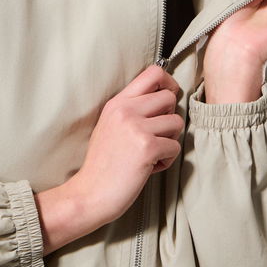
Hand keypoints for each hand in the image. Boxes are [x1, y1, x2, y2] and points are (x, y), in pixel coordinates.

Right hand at [68, 64, 183, 228]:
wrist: (90, 194)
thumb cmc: (103, 165)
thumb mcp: (109, 127)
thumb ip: (131, 110)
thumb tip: (164, 99)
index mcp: (117, 103)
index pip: (153, 73)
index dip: (169, 83)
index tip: (166, 102)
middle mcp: (126, 110)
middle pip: (169, 97)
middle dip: (169, 118)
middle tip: (156, 137)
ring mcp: (136, 127)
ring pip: (176, 122)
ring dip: (169, 141)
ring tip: (151, 155)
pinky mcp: (147, 147)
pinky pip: (175, 147)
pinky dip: (167, 160)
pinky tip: (149, 168)